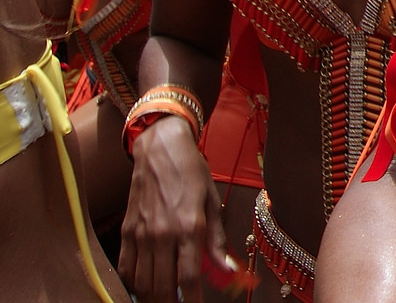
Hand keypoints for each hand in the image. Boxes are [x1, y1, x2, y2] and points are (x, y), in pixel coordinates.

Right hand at [120, 117, 235, 301]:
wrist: (160, 149)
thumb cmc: (192, 173)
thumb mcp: (212, 202)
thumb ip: (217, 240)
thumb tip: (228, 269)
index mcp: (189, 227)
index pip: (188, 278)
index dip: (192, 300)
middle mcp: (162, 234)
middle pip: (162, 287)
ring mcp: (141, 234)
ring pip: (141, 282)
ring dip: (152, 297)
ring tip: (164, 300)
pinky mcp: (126, 231)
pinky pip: (125, 268)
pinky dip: (133, 283)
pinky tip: (144, 286)